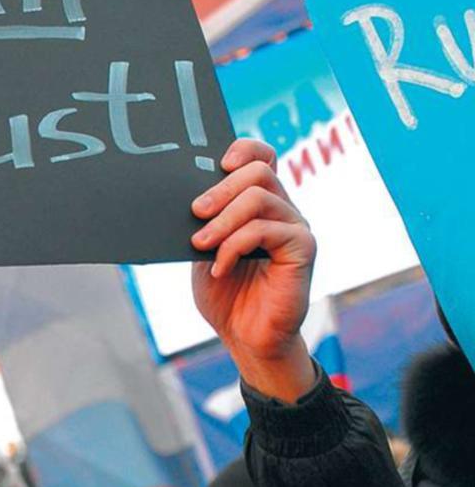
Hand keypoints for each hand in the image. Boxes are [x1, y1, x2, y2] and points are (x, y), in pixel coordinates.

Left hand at [191, 139, 316, 401]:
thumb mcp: (204, 251)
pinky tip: (219, 268)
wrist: (245, 336)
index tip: (217, 164)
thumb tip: (183, 197)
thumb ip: (203, 223)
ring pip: (259, 198)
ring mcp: (295, 227)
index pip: (261, 157)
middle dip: (221, 189)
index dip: (243, 150)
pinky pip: (266, 230)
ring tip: (200, 245)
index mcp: (260, 204)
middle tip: (195, 212)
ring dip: (223, 221)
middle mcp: (282, 209)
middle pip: (258, 172)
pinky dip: (234, 246)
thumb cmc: (225, 294)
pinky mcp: (303, 248)